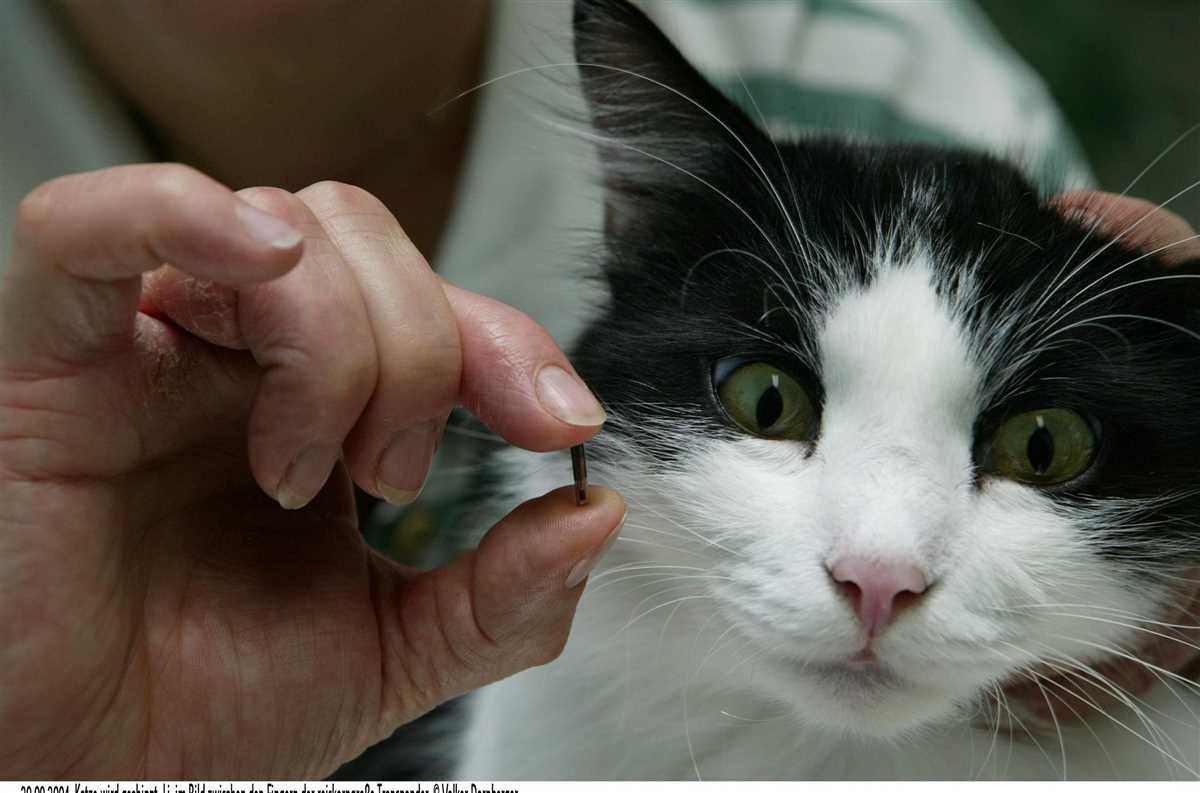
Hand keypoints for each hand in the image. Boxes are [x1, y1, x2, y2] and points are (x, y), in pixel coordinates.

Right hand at [0, 164, 624, 777]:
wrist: (95, 783)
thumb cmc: (206, 718)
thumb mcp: (394, 650)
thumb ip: (505, 593)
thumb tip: (594, 517)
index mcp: (313, 406)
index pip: (428, 301)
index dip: (509, 342)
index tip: (556, 422)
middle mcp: (234, 361)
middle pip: (360, 242)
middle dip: (419, 352)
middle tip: (389, 476)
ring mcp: (145, 350)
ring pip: (278, 232)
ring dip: (336, 342)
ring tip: (302, 469)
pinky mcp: (47, 364)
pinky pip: (84, 228)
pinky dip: (181, 213)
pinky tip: (257, 258)